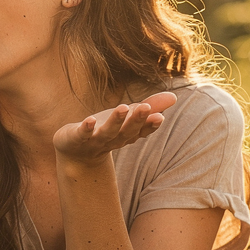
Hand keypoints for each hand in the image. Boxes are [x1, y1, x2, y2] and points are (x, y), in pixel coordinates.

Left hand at [52, 93, 176, 162]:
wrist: (75, 152)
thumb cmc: (105, 131)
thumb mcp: (127, 118)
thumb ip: (150, 107)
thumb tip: (174, 97)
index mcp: (127, 135)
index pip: (141, 131)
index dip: (150, 125)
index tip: (160, 116)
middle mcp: (113, 140)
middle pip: (127, 132)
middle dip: (136, 120)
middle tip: (146, 108)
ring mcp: (94, 141)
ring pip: (107, 133)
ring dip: (115, 121)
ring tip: (123, 107)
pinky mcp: (76, 139)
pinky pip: (81, 135)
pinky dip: (86, 128)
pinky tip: (90, 120)